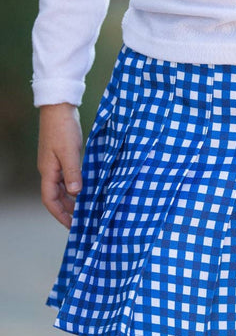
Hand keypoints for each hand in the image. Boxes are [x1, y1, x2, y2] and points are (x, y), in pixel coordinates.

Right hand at [37, 102, 82, 228]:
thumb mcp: (69, 152)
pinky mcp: (63, 158)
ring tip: (87, 210)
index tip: (71, 226)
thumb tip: (76, 193)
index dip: (60, 214)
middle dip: (68, 211)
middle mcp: (50, 171)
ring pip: (63, 188)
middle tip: (83, 222)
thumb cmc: (62, 129)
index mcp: (48, 172)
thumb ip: (73, 172)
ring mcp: (56, 164)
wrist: (59, 109)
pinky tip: (87, 191)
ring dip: (73, 200)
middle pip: (57, 197)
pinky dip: (76, 187)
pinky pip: (68, 178)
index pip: (50, 200)